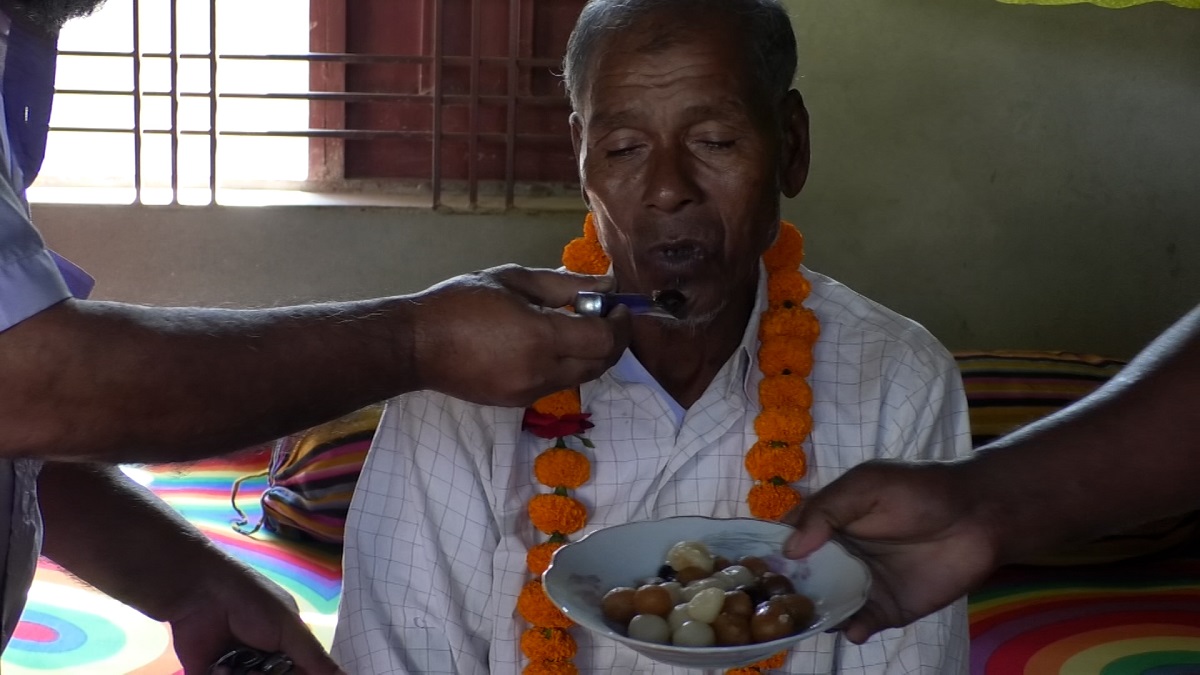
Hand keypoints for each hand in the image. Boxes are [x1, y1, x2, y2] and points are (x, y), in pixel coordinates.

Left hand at [165, 563, 341, 674]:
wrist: (201, 592)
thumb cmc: (253, 602)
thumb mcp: (290, 628)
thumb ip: (317, 660)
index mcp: (287, 646)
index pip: (304, 673)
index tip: (292, 671)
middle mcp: (264, 659)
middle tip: (263, 667)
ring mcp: (237, 668)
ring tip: (238, 665)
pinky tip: (221, 667)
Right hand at [410, 264, 631, 406]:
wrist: (416, 347)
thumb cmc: (460, 303)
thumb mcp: (513, 280)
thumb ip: (563, 285)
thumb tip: (604, 287)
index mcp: (541, 337)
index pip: (603, 339)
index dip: (620, 323)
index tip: (619, 306)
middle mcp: (542, 371)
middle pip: (600, 364)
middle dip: (614, 341)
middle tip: (609, 317)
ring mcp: (530, 392)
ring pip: (582, 377)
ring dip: (592, 355)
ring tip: (580, 327)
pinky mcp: (518, 403)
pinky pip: (558, 384)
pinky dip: (568, 365)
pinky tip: (553, 344)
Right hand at [780, 459, 998, 643]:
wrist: (980, 515)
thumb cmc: (920, 490)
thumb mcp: (867, 485)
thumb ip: (827, 510)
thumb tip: (789, 548)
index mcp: (826, 523)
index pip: (786, 541)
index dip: (767, 555)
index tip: (749, 571)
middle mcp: (836, 557)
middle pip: (799, 581)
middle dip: (785, 595)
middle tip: (774, 607)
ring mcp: (860, 585)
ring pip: (825, 607)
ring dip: (816, 616)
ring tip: (813, 620)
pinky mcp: (886, 609)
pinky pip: (860, 625)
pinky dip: (852, 630)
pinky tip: (856, 627)